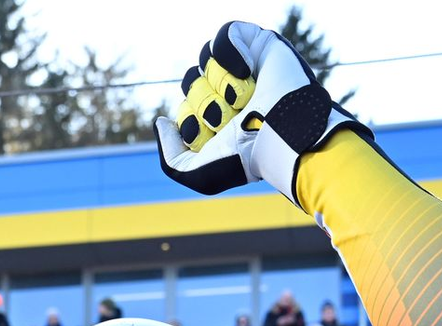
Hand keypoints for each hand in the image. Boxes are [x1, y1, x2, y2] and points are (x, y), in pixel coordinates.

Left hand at [154, 21, 369, 202]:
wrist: (279, 135)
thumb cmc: (244, 158)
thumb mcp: (197, 175)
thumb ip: (170, 159)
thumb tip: (162, 122)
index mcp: (215, 119)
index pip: (184, 108)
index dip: (191, 121)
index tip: (210, 136)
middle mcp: (227, 92)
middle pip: (191, 83)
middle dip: (206, 105)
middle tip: (228, 119)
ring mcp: (242, 67)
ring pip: (204, 60)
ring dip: (220, 86)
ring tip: (243, 100)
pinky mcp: (258, 44)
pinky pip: (224, 35)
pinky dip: (229, 55)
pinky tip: (245, 72)